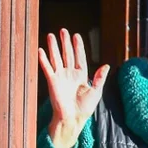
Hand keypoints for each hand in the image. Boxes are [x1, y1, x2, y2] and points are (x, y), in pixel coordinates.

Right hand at [38, 29, 109, 147]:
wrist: (73, 118)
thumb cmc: (85, 108)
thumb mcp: (96, 91)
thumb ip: (100, 78)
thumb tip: (106, 65)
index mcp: (81, 75)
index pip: (79, 57)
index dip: (78, 46)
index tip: (76, 35)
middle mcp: (70, 74)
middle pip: (67, 54)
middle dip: (65, 43)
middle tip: (63, 30)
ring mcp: (60, 77)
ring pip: (56, 58)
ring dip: (53, 47)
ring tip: (51, 35)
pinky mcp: (52, 81)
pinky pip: (47, 67)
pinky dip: (44, 59)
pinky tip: (41, 50)